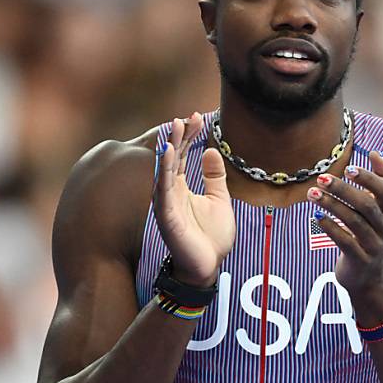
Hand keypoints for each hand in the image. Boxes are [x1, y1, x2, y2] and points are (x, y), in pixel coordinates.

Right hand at [153, 113, 235, 286]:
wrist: (208, 265)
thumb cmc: (211, 237)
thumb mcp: (219, 200)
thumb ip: (214, 177)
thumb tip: (212, 151)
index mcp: (182, 187)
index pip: (183, 155)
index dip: (189, 136)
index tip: (197, 117)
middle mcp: (171, 192)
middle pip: (172, 158)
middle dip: (177, 136)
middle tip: (184, 117)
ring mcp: (167, 203)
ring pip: (164, 170)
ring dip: (168, 148)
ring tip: (173, 127)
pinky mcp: (166, 215)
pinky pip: (163, 189)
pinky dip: (164, 170)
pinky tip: (168, 154)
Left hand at [307, 151, 382, 306]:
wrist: (371, 279)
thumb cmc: (369, 237)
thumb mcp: (378, 212)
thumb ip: (379, 182)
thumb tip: (376, 154)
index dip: (369, 179)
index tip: (349, 168)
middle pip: (366, 205)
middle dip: (343, 190)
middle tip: (321, 179)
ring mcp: (373, 246)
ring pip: (354, 222)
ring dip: (332, 206)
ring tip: (312, 194)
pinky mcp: (360, 261)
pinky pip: (345, 242)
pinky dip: (331, 228)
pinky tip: (317, 217)